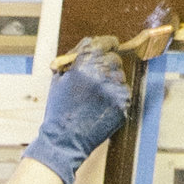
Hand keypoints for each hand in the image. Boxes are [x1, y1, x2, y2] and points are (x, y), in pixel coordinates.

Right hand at [24, 42, 133, 183]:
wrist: (64, 140)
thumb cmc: (59, 110)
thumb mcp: (59, 78)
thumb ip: (74, 59)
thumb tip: (90, 45)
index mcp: (85, 62)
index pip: (105, 42)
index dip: (108, 44)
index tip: (111, 45)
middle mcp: (102, 72)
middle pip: (114, 59)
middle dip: (107, 66)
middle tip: (97, 80)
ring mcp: (115, 89)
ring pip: (120, 76)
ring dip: (112, 83)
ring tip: (97, 98)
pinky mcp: (123, 104)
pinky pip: (124, 93)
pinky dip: (116, 98)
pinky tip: (102, 107)